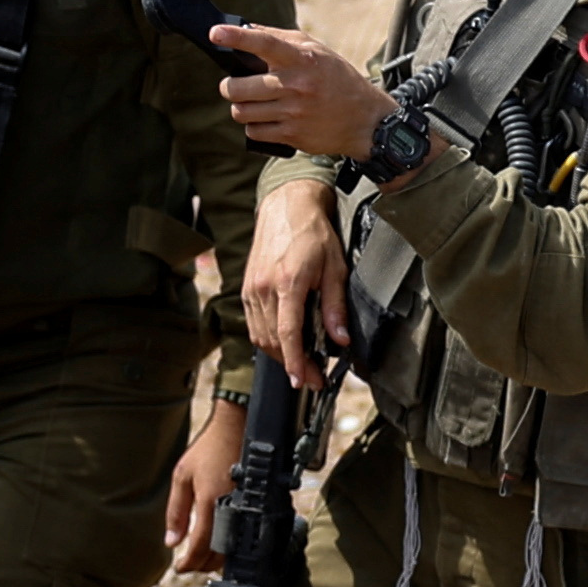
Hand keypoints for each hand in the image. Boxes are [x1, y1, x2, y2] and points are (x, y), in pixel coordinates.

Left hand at [165, 392, 247, 571]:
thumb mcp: (182, 476)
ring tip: (202, 558)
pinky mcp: (259, 503)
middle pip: (220, 553)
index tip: (179, 568)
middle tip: (189, 565)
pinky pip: (247, 534)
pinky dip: (233, 546)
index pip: (200, 545)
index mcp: (210, 501)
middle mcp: (231, 507)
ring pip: (235, 548)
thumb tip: (171, 541)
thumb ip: (176, 512)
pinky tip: (222, 544)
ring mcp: (248, 506)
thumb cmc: (209, 449)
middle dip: (202, 564)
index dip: (189, 562)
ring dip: (218, 559)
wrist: (238, 428)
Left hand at [204, 19, 391, 163]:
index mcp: (303, 59)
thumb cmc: (336, 78)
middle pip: (239, 87)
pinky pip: (254, 132)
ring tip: (253, 102)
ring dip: (241, 107)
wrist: (364, 119)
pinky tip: (267, 119)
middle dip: (230, 86)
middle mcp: (297, 85)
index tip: (216, 32)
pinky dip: (255, 126)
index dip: (237, 37)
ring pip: (241, 111)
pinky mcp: (292, 135)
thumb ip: (280, 39)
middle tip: (233, 84)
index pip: (265, 44)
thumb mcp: (316, 51)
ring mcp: (293, 112)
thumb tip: (245, 29)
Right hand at [234, 174, 350, 389]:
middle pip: (272, 340)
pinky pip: (254, 323)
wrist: (286, 206)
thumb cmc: (313, 233)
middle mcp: (263, 288)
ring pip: (260, 335)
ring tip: (300, 365)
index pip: (287, 333)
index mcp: (288, 282)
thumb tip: (340, 339)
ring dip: (279, 355)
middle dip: (292, 365)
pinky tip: (284, 343)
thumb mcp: (335, 267)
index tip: (303, 380)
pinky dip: (268, 339)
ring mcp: (251, 288)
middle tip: (313, 378)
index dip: (295, 361)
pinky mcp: (247, 288)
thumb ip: (336, 305)